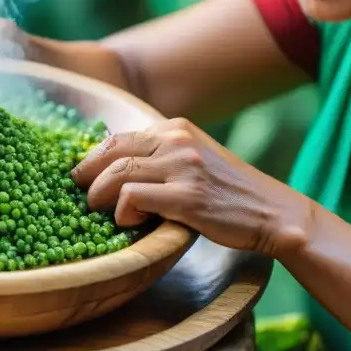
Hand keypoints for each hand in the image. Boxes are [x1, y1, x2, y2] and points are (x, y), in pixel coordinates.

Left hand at [71, 117, 310, 256]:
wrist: (272, 212)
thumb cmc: (226, 193)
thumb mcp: (193, 159)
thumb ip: (159, 156)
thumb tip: (110, 167)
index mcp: (176, 128)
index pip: (117, 137)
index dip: (92, 159)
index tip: (82, 176)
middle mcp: (178, 140)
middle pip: (110, 151)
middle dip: (86, 174)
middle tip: (79, 193)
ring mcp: (183, 167)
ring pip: (116, 172)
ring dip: (98, 195)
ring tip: (98, 211)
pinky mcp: (187, 197)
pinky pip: (133, 196)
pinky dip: (122, 211)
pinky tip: (130, 222)